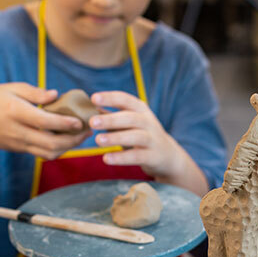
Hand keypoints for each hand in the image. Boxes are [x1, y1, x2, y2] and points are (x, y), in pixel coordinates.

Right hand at [0, 83, 91, 166]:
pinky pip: (43, 154)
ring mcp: (19, 144)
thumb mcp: (11, 88)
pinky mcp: (21, 150)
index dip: (64, 123)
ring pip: (49, 153)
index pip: (44, 121)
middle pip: (50, 143)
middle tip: (87, 130)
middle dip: (73, 140)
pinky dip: (59, 150)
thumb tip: (56, 94)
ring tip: (81, 136)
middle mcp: (18, 131)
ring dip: (69, 147)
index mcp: (15, 111)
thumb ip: (34, 93)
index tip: (79, 121)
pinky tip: (68, 140)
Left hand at [90, 91, 207, 194]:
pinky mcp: (153, 156)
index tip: (93, 98)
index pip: (125, 100)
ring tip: (97, 140)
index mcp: (141, 110)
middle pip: (130, 118)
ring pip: (135, 136)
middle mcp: (148, 122)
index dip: (110, 98)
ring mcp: (153, 139)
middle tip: (92, 122)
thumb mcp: (131, 122)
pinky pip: (137, 156)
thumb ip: (112, 115)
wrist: (169, 156)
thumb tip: (89, 108)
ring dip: (116, 138)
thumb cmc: (143, 135)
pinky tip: (106, 158)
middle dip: (111, 119)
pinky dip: (122, 158)